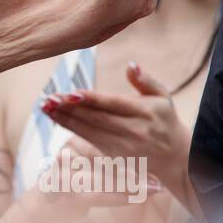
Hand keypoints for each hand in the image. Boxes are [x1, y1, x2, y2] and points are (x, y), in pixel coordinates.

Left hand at [40, 61, 191, 210]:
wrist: (176, 157)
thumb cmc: (165, 120)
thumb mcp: (163, 97)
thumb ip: (146, 81)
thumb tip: (130, 65)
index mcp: (144, 112)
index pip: (112, 104)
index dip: (89, 99)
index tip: (69, 93)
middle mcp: (133, 130)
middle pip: (96, 118)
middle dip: (70, 109)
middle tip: (49, 99)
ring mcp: (123, 146)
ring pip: (89, 130)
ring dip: (65, 119)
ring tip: (46, 108)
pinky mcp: (115, 155)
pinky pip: (89, 140)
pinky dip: (71, 129)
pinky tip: (56, 119)